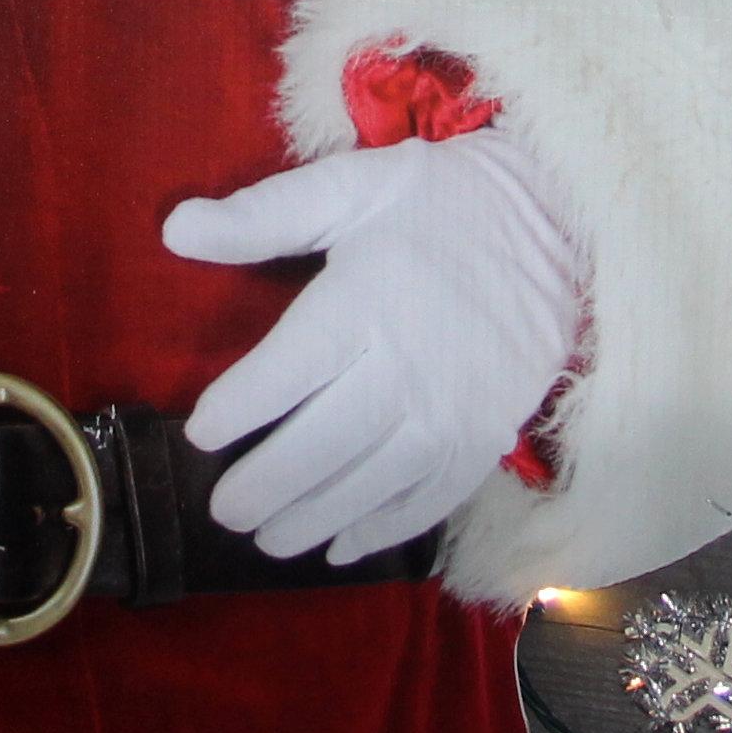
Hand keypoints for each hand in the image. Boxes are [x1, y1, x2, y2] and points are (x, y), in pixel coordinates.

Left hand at [162, 133, 584, 564]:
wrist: (557, 227)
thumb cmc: (440, 204)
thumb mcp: (351, 186)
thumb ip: (262, 214)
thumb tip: (174, 231)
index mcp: (363, 301)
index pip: (282, 373)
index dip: (234, 410)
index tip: (201, 432)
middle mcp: (405, 366)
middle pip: (319, 444)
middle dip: (263, 485)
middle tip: (223, 509)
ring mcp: (450, 411)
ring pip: (367, 483)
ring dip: (312, 518)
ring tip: (268, 539)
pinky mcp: (484, 437)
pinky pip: (427, 500)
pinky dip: (382, 530)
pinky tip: (342, 546)